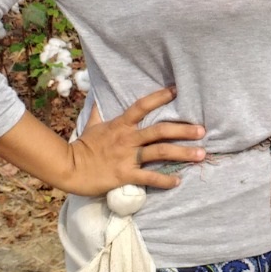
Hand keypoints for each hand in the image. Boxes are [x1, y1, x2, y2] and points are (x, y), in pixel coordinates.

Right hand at [67, 87, 205, 194]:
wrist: (68, 168)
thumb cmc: (82, 146)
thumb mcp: (92, 124)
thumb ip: (100, 110)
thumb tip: (98, 94)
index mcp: (120, 124)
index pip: (142, 106)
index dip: (160, 96)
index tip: (178, 90)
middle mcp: (127, 138)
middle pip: (160, 131)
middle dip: (183, 130)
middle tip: (202, 130)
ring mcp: (127, 157)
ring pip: (160, 153)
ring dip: (182, 153)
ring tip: (201, 154)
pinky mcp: (125, 175)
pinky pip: (149, 178)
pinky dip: (164, 180)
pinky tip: (178, 181)